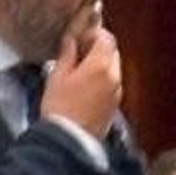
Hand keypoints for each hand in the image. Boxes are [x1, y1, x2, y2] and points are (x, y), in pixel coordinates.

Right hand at [41, 21, 122, 139]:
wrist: (69, 141)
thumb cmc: (60, 106)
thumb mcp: (57, 76)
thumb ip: (67, 54)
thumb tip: (72, 40)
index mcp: (101, 65)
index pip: (107, 38)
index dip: (94, 33)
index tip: (79, 38)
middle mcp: (115, 76)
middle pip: (113, 52)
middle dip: (98, 48)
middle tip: (78, 53)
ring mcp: (117, 92)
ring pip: (114, 69)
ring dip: (101, 64)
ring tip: (80, 71)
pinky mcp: (115, 106)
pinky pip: (112, 84)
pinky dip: (103, 79)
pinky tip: (86, 87)